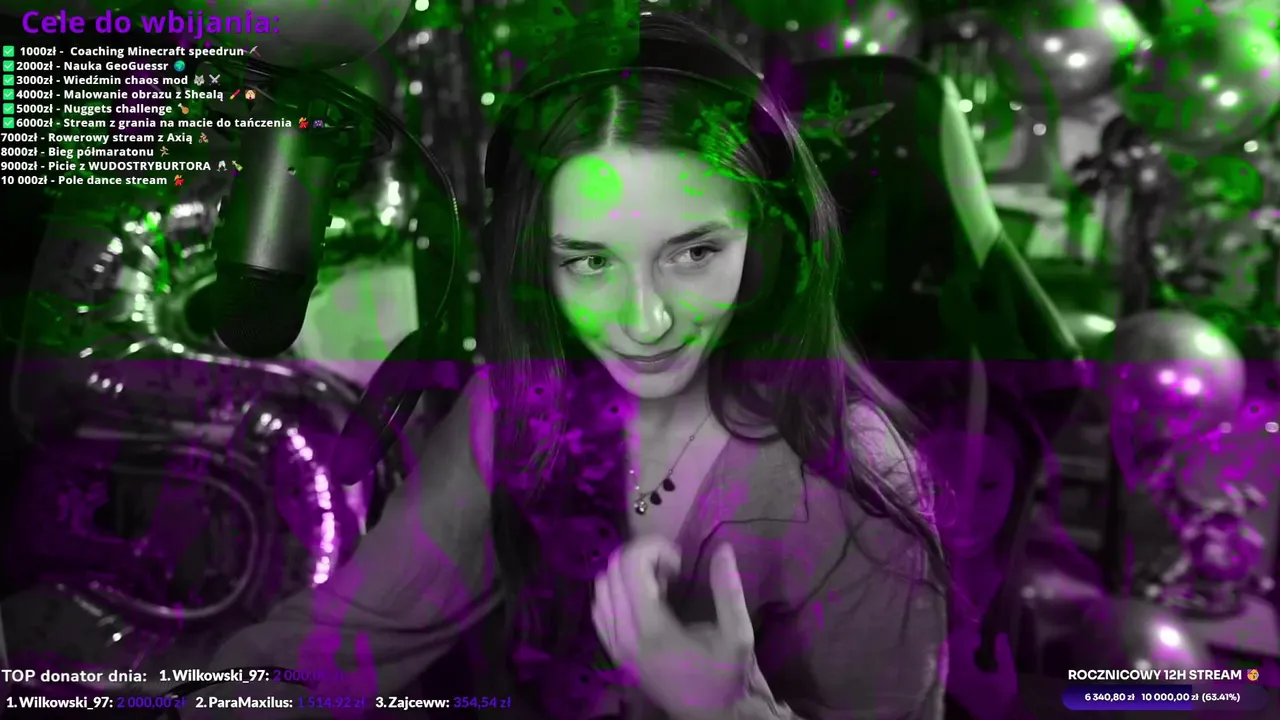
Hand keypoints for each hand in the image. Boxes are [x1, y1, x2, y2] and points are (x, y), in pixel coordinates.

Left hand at [592, 539, 754, 719]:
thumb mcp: (737, 635)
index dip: (653, 549)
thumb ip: (728, 591)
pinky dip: (616, 592)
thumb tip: (724, 549)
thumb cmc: (724, 677)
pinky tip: (643, 600)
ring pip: (601, 587)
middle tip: (671, 570)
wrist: (710, 717)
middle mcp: (624, 636)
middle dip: (642, 557)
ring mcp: (614, 646)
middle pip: (612, 570)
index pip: (629, 566)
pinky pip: (599, 608)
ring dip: (627, 574)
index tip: (679, 563)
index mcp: (652, 629)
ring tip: (658, 585)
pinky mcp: (613, 652)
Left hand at [947, 625, 1016, 719]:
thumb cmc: (1005, 697)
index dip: (966, 634)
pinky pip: (945, 662)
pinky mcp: (948, 683)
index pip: (959, 646)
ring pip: (945, 654)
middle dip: (960, 637)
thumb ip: (1003, 654)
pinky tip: (968, 652)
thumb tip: (1000, 634)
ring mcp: (948, 680)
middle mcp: (952, 676)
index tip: (976, 626)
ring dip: (956, 644)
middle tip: (974, 633)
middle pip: (948, 648)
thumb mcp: (1008, 675)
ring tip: (972, 642)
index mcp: (965, 674)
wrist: (997, 717)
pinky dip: (954, 653)